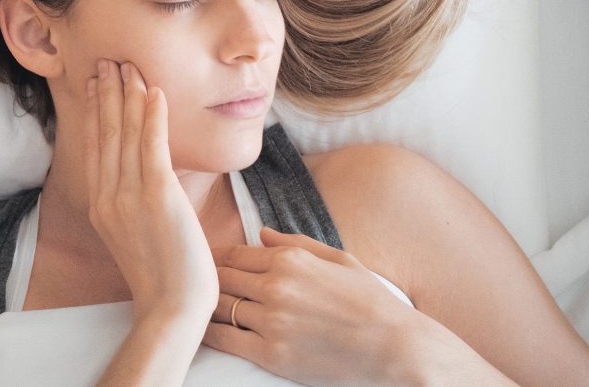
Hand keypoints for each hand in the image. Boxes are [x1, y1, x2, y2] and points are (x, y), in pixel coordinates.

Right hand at [84, 59, 218, 322]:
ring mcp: (130, 196)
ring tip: (129, 65)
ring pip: (126, 134)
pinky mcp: (158, 196)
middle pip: (106, 133)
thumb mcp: (134, 235)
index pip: (97, 147)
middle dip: (108, 93)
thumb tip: (139, 180)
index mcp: (101, 205)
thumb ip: (130, 204)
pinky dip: (152, 116)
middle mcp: (109, 196)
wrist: (171, 307)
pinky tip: (154, 92)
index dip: (97, 111)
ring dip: (128, 95)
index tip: (98, 83)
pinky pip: (152, 147)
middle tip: (109, 60)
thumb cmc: (162, 276)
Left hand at [204, 227, 421, 385]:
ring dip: (206, 306)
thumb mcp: (338, 259)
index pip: (235, 253)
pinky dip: (209, 333)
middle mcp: (276, 286)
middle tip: (193, 283)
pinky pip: (225, 339)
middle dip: (207, 280)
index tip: (207, 263)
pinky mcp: (272, 354)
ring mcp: (272, 320)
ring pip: (219, 306)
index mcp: (291, 260)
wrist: (395, 347)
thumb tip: (261, 234)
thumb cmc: (370, 302)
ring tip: (194, 307)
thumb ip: (295, 243)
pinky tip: (202, 331)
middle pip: (221, 277)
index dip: (218, 258)